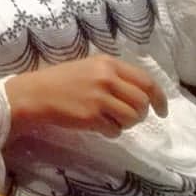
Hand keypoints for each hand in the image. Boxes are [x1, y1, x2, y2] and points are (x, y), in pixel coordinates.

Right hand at [5, 55, 167, 138]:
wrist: (34, 94)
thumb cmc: (60, 80)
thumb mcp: (89, 68)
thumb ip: (114, 76)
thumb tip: (142, 93)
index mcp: (107, 63)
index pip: (146, 81)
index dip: (159, 98)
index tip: (161, 110)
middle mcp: (106, 78)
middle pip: (142, 101)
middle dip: (141, 114)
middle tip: (129, 117)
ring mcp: (99, 97)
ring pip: (132, 117)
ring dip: (126, 124)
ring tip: (111, 120)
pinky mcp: (91, 116)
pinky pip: (115, 130)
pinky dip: (110, 132)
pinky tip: (97, 125)